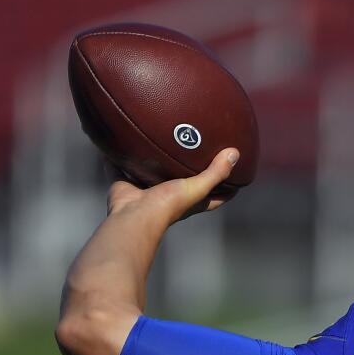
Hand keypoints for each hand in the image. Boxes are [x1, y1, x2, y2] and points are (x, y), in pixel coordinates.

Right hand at [107, 148, 239, 222]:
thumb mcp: (197, 188)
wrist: (133, 215)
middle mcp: (169, 196)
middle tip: (196, 147)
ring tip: (158, 139)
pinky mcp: (126, 184)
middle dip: (187, 169)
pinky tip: (119, 140)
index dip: (226, 188)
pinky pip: (120, 167)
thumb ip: (215, 173)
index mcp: (189, 201)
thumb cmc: (167, 206)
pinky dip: (117, 158)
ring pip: (151, 173)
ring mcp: (146, 191)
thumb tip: (235, 153)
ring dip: (153, 161)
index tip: (236, 176)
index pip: (214, 196)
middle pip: (182, 182)